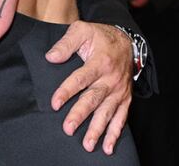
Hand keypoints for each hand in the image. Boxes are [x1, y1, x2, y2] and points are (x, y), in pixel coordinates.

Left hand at [45, 22, 132, 153]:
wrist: (127, 42)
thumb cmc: (100, 36)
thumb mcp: (83, 30)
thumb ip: (66, 43)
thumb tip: (51, 57)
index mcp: (100, 62)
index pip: (80, 79)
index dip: (67, 91)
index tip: (55, 103)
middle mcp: (111, 79)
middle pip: (94, 99)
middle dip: (81, 114)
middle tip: (68, 128)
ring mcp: (119, 90)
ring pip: (107, 112)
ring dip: (97, 129)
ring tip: (87, 144)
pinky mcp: (125, 99)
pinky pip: (121, 118)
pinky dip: (115, 134)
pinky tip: (108, 147)